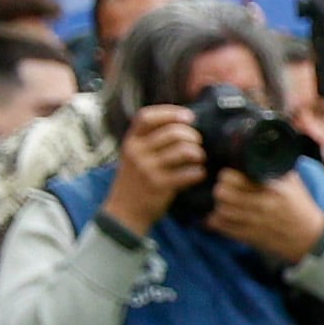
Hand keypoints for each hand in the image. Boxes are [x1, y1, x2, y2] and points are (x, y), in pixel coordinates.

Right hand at [103, 104, 203, 236]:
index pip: (147, 116)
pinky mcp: (160, 186)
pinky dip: (199, 172)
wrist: (124, 212)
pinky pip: (190, 173)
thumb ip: (150, 139)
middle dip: (192, 135)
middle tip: (198, 142)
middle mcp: (137, 152)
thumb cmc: (135, 180)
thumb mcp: (134, 155)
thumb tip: (182, 121)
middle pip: (173, 132)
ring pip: (184, 150)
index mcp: (130, 141)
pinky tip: (197, 174)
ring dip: (198, 153)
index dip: (171, 112)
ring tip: (199, 158)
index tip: (189, 117)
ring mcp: (148, 169)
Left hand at [208, 164, 323, 265]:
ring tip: (226, 202)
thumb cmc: (301, 207)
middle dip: (220, 188)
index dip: (227, 174)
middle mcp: (262, 205)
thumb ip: (276, 167)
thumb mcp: (294, 183)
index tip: (230, 175)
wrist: (311, 237)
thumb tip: (259, 151)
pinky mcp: (250, 236)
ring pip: (220, 210)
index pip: (234, 178)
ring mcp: (255, 222)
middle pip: (222, 193)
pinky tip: (224, 216)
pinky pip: (222, 227)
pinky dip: (218, 220)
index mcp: (272, 188)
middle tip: (225, 188)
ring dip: (220, 205)